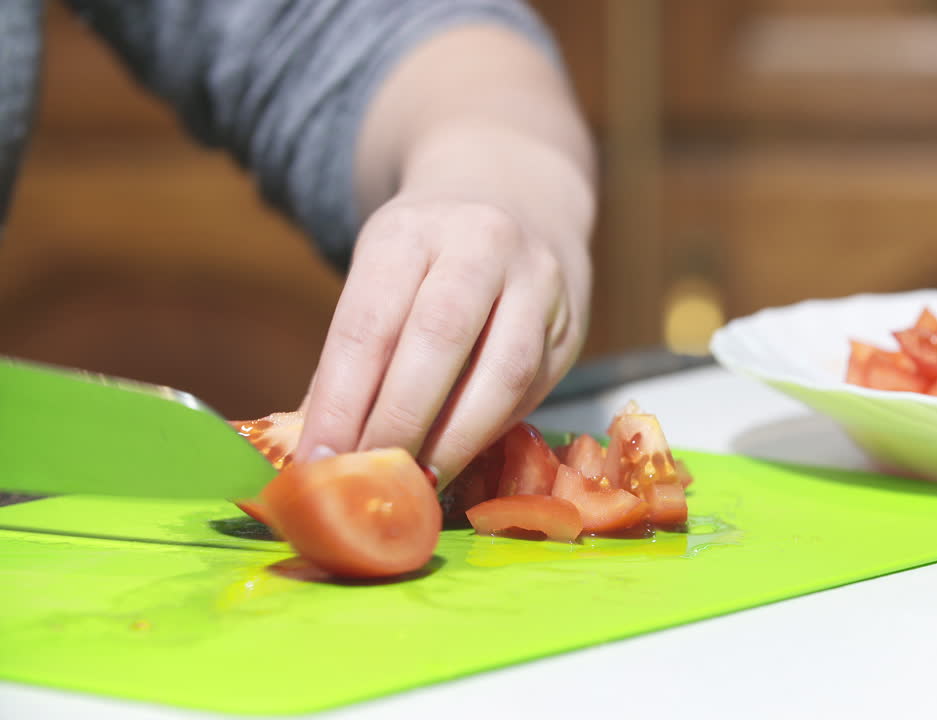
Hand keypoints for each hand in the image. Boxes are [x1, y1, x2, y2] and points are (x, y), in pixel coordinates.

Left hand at [294, 197, 588, 484]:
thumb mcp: (379, 275)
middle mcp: (482, 244)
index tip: (321, 459)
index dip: (342, 400)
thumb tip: (318, 450)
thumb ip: (351, 358)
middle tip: (371, 480)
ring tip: (419, 480)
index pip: (370, 322)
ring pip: (505, 371)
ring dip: (458, 438)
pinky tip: (459, 454)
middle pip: (439, 340)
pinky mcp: (572, 322)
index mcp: (412, 230)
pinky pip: (534, 388)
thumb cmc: (429, 255)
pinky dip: (491, 429)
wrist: (517, 198)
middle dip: (401, 421)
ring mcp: (538, 281)